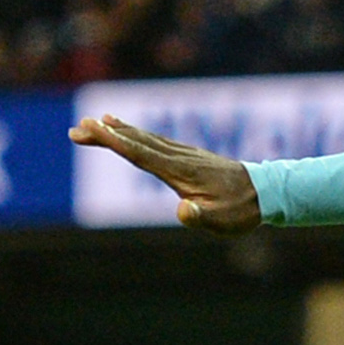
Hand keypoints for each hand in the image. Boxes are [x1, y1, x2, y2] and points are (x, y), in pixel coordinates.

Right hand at [69, 115, 262, 232]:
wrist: (266, 192)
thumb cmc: (241, 211)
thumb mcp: (222, 222)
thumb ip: (201, 218)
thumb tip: (184, 212)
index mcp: (181, 172)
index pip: (141, 154)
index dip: (114, 142)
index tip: (91, 130)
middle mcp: (180, 157)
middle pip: (137, 142)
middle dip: (107, 134)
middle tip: (77, 128)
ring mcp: (184, 154)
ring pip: (145, 138)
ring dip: (119, 131)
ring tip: (95, 123)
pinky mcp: (188, 155)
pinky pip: (156, 141)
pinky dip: (137, 133)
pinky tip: (128, 130)